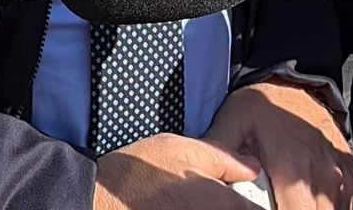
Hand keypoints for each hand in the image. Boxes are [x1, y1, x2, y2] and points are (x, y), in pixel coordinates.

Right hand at [94, 133, 259, 209]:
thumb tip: (253, 166)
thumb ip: (225, 158)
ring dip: (214, 208)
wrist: (99, 198)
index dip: (252, 204)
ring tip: (191, 200)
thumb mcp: (184, 149)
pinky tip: (180, 205)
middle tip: (213, 196)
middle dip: (231, 205)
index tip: (243, 198)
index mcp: (224, 204)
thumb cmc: (139, 174)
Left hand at [206, 81, 352, 209]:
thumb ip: (219, 154)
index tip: (264, 206)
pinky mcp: (352, 176)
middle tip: (276, 201)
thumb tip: (203, 177)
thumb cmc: (266, 103)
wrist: (296, 82)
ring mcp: (342, 178)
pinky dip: (334, 206)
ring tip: (291, 200)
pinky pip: (350, 205)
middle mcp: (324, 178)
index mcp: (294, 172)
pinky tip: (312, 200)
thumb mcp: (233, 122)